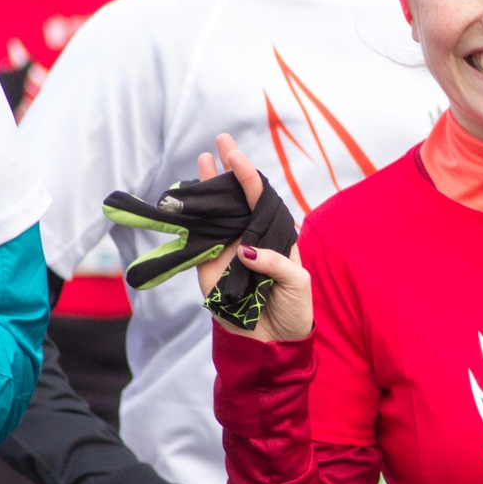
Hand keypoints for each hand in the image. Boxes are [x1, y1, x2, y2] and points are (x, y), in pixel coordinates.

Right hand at [194, 134, 311, 342]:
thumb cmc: (294, 309)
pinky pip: (197, 242)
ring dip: (208, 188)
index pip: (261, 199)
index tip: (235, 154)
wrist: (273, 342)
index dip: (249, 176)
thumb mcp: (297, 284)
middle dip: (227, 170)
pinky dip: (191, 221)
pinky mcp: (209, 269)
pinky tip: (185, 199)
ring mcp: (228, 250)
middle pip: (236, 198)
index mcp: (274, 235)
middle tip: (219, 140)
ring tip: (202, 159)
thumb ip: (275, 264)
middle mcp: (250, 237)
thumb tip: (245, 250)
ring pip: (215, 213)